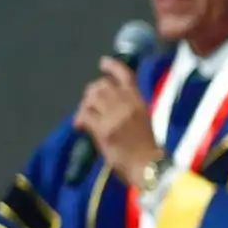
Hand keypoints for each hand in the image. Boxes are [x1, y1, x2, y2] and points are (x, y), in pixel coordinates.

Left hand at [73, 58, 160, 186]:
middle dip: (91, 92)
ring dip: (84, 106)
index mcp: (139, 101)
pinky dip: (79, 120)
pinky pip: (85, 116)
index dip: (112, 67)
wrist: (147, 166)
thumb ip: (128, 106)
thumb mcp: (142, 119)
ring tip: (84, 117)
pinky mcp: (103, 130)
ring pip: (91, 100)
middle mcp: (127, 104)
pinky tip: (80, 128)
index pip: (125, 76)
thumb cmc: (146, 146)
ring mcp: (114, 116)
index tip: (103, 62)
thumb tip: (105, 100)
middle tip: (89, 103)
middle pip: (102, 86)